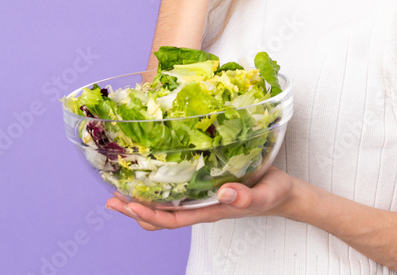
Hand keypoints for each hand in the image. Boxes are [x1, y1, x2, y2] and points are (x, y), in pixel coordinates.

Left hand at [105, 167, 296, 230]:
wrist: (285, 194)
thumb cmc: (274, 194)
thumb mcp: (264, 194)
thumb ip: (246, 197)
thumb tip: (224, 193)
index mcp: (210, 210)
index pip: (172, 218)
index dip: (148, 213)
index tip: (127, 204)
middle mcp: (201, 207)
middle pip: (160, 216)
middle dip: (134, 210)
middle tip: (111, 199)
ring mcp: (202, 199)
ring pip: (165, 207)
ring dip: (141, 201)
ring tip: (119, 192)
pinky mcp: (206, 187)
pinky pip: (176, 194)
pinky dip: (158, 190)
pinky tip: (150, 178)